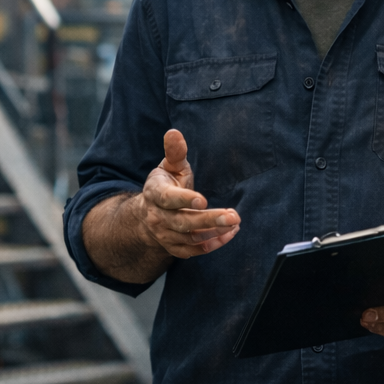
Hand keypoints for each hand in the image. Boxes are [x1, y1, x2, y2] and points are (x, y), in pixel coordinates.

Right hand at [135, 128, 240, 258]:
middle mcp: (157, 217)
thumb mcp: (169, 166)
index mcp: (155, 193)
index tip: (203, 200)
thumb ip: (175, 152)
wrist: (148, 213)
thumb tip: (174, 132)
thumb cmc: (166, 185)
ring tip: (234, 222)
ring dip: (214, 232)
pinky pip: (193, 251)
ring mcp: (164, 234)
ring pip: (190, 238)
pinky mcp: (174, 247)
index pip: (168, 199)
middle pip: (183, 222)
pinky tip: (229, 234)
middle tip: (233, 216)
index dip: (185, 200)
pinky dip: (212, 244)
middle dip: (209, 220)